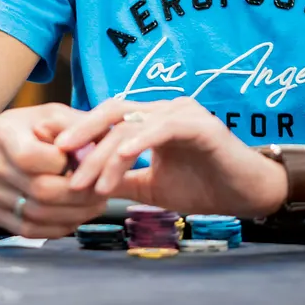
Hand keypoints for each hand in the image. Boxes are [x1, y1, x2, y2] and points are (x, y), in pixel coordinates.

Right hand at [0, 104, 109, 238]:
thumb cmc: (21, 128)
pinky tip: (74, 217)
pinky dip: (57, 228)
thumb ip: (78, 126)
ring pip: (37, 216)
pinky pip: (28, 230)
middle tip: (103, 192)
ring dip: (74, 215)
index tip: (87, 161)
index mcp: (4, 134)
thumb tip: (106, 144)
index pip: (33, 157)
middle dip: (79, 195)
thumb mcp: (49, 114)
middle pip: (40, 191)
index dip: (65, 164)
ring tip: (95, 205)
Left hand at [53, 97, 287, 216]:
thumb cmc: (206, 186)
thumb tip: (83, 185)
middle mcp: (163, 110)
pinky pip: (161, 128)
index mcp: (151, 121)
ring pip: (132, 124)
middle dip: (82, 134)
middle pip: (112, 112)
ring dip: (105, 154)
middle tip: (57, 156)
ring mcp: (181, 113)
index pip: (107, 119)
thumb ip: (121, 180)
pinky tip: (121, 159)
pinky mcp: (199, 125)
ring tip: (88, 183)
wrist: (251, 194)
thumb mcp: (152, 186)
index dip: (80, 132)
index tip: (53, 155)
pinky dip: (138, 142)